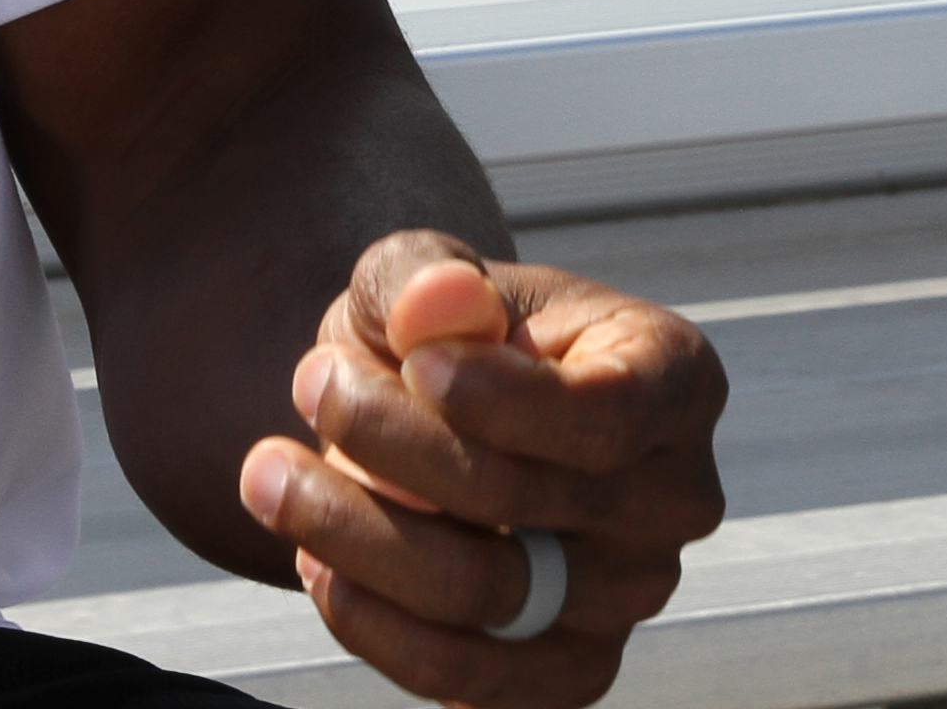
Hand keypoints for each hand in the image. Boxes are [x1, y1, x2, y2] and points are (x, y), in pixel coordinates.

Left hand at [235, 232, 726, 706]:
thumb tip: (437, 309)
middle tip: (307, 383)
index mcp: (675, 382)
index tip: (410, 364)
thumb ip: (427, 278)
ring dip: (353, 535)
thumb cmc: (450, 340)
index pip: (604, 414)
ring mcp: (625, 601)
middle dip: (389, 443)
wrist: (440, 423)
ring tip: (271, 473)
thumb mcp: (430, 277)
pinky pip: (464, 679)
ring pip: (478, 595)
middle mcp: (672, 502)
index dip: (501, 401)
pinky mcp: (562, 675)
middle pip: (523, 501)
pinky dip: (375, 626)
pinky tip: (317, 562)